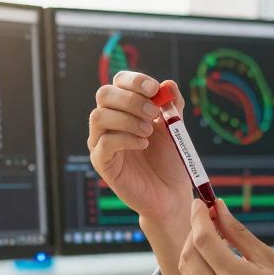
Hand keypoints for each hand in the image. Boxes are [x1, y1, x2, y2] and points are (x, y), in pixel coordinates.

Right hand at [87, 71, 190, 223]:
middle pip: (104, 94)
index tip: (155, 89)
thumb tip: (169, 84)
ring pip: (98, 116)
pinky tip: (143, 144)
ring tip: (148, 132)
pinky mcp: (102, 162)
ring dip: (127, 119)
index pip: (119, 82)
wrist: (171, 194)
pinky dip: (125, 139)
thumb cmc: (170, 161)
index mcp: (125, 109)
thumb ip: (173, 107)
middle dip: (131, 99)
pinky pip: (103, 143)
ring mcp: (102, 141)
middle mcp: (109, 122)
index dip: (135, 81)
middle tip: (153, 113)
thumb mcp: (175, 129)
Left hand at [180, 199, 273, 274]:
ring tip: (214, 244)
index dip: (198, 217)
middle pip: (189, 255)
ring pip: (188, 274)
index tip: (200, 203)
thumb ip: (239, 234)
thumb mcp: (271, 261)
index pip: (203, 239)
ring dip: (195, 253)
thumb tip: (220, 209)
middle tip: (207, 221)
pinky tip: (219, 269)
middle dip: (193, 233)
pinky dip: (201, 274)